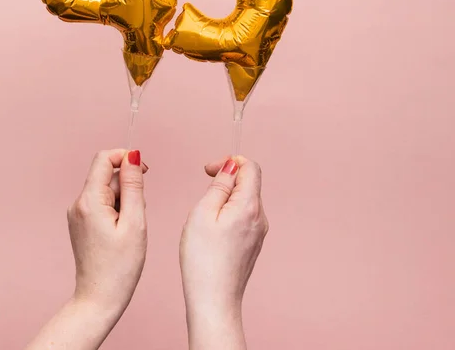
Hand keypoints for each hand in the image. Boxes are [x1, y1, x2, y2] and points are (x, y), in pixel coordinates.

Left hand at [68, 148, 147, 317]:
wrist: (99, 299)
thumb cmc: (120, 266)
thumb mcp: (135, 222)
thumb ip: (134, 185)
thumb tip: (132, 156)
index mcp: (89, 200)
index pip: (104, 158)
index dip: (126, 157)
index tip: (145, 171)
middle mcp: (78, 203)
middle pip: (106, 175)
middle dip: (128, 186)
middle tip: (138, 214)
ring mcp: (77, 213)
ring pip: (106, 190)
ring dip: (124, 200)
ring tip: (130, 228)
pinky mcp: (81, 222)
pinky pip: (101, 203)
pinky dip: (116, 210)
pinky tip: (122, 232)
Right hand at [180, 155, 268, 348]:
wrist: (213, 301)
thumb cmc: (203, 259)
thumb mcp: (203, 212)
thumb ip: (220, 185)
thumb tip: (231, 167)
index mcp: (250, 206)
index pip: (250, 168)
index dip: (229, 162)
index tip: (208, 171)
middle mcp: (260, 218)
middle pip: (248, 183)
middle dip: (226, 180)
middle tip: (203, 194)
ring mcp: (258, 233)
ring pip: (245, 201)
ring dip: (225, 198)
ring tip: (204, 217)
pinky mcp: (253, 244)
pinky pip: (243, 217)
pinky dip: (228, 214)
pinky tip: (212, 232)